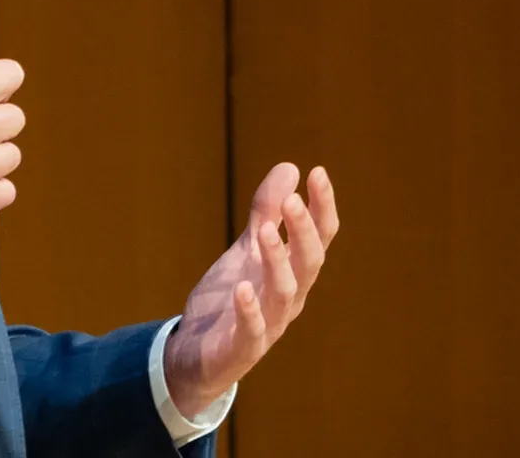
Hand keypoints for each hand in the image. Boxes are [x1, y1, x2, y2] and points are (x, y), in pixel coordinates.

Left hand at [163, 163, 338, 416]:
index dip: (322, 207)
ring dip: (277, 261)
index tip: (318, 172)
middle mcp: (290, 297)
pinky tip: (241, 289)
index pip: (319, 237)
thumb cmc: (231, 297)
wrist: (197, 352)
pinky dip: (249, 310)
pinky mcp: (243, 347)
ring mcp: (270, 324)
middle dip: (303, 230)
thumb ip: (267, 212)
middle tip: (292, 200)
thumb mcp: (247, 248)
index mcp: (294, 272)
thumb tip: (291, 167)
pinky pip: (252, 330)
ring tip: (262, 232)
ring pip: (284, 292)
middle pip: (309, 262)